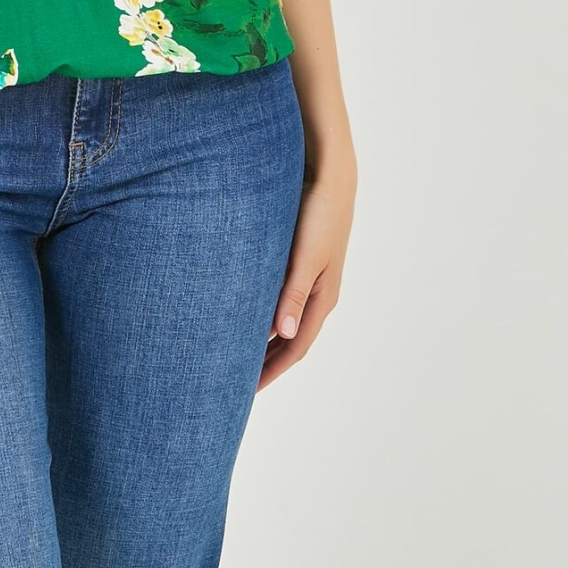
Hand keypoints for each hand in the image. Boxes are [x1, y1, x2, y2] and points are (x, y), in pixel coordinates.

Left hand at [257, 154, 355, 390]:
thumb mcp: (305, 256)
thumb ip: (293, 294)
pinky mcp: (299, 261)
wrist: (330, 176)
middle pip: (290, 340)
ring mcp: (309, 278)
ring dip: (264, 340)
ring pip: (284, 320)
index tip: (247, 391)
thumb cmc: (318, 214)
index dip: (272, 371)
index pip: (295, 348)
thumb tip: (283, 335)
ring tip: (237, 354)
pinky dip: (264, 314)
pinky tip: (245, 314)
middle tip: (236, 382)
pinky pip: (280, 299)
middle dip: (267, 363)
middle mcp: (317, 294)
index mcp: (321, 298)